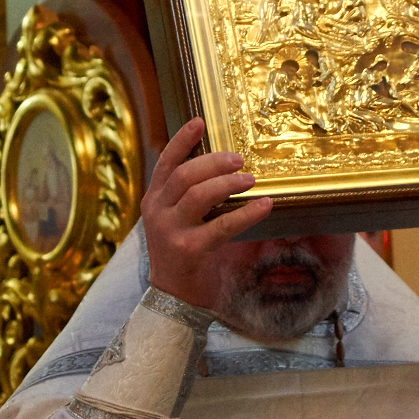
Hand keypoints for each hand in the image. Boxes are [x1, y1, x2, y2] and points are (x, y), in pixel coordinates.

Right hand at [143, 118, 272, 309]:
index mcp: (153, 200)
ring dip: (227, 183)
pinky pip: (222, 225)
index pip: (166, 162)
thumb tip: (221, 168)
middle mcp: (157, 212)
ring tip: (250, 179)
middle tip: (239, 158)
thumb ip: (188, 196)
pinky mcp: (190, 250)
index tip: (200, 121)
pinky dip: (247, 213)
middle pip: (184, 174)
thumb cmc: (182, 255)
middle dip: (214, 162)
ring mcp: (171, 231)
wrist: (173, 298)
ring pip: (198, 194)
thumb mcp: (176, 220)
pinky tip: (264, 205)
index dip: (182, 139)